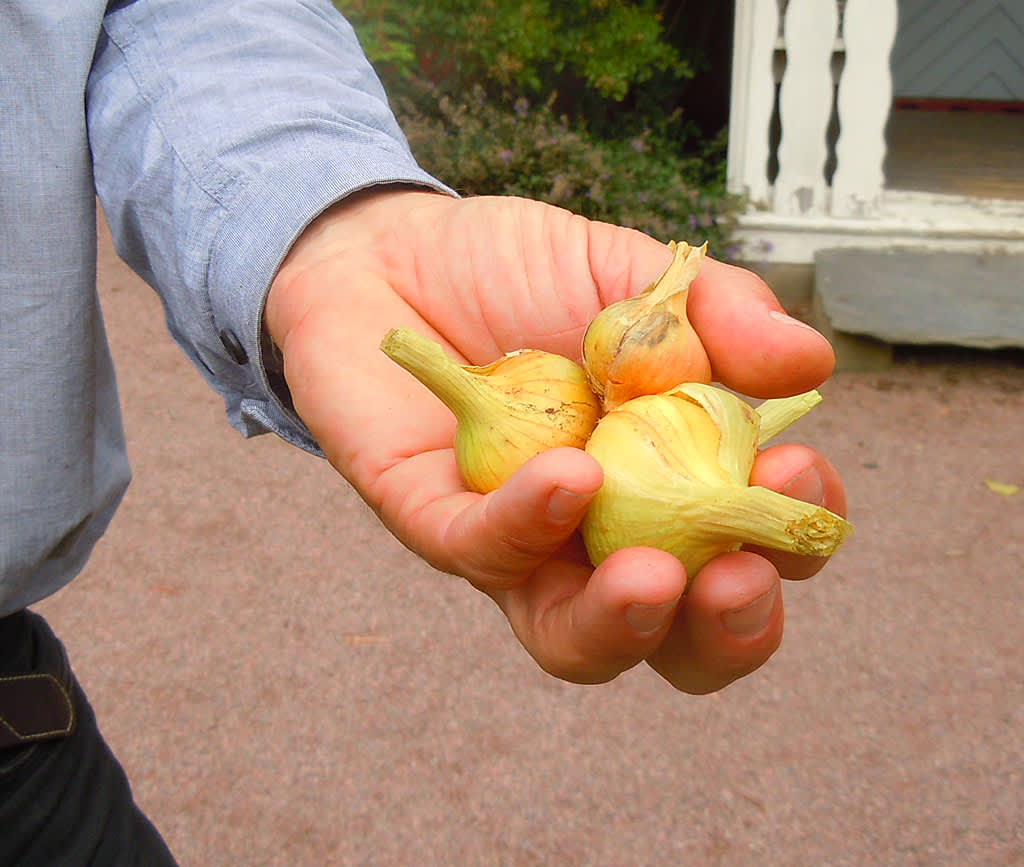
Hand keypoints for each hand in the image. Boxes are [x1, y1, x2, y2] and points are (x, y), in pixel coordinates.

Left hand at [264, 187, 846, 692]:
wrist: (395, 249)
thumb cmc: (517, 273)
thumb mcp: (634, 275)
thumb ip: (721, 313)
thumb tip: (808, 361)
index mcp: (666, 478)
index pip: (749, 542)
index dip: (791, 533)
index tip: (793, 474)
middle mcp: (601, 532)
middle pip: (678, 634)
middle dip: (728, 630)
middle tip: (742, 578)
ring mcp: (520, 543)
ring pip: (575, 639)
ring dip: (627, 626)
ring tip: (658, 580)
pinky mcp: (439, 523)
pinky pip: (484, 553)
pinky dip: (530, 524)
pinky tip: (568, 476)